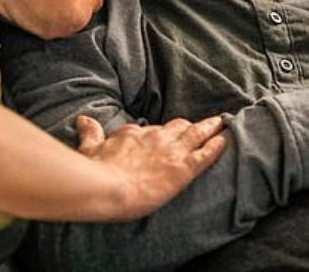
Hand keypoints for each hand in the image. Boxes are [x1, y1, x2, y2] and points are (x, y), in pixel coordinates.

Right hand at [77, 114, 225, 218]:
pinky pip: (205, 154)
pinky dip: (216, 146)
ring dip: (209, 128)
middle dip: (188, 126)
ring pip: (196, 134)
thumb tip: (83, 120)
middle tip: (201, 124)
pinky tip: (224, 141)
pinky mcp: (184, 168)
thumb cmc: (95, 172)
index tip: (162, 137)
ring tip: (221, 123)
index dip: (158, 134)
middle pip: (177, 127)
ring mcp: (171, 151)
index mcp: (132, 134)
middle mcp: (154, 137)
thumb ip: (90, 133)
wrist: (108, 188)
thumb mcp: (89, 149)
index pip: (149, 131)